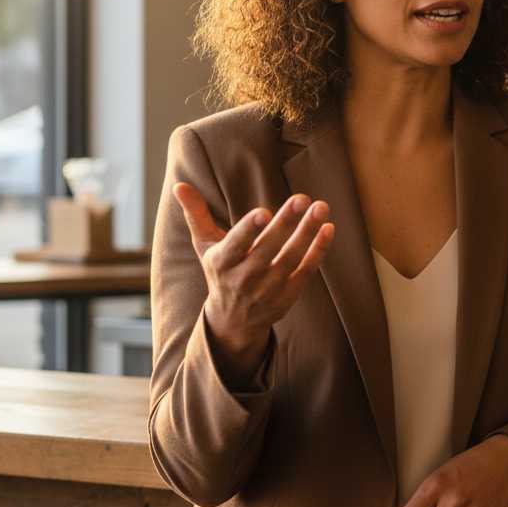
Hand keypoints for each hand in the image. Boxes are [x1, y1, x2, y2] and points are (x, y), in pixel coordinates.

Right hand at [173, 183, 334, 380]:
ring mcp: (267, 290)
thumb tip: (179, 185)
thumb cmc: (220, 271)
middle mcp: (243, 279)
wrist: (232, 321)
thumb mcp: (205, 245)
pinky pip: (306, 272)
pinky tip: (328, 228)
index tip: (264, 211)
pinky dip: (318, 252)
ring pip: (290, 259)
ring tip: (321, 207)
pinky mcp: (287, 296)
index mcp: (221, 263)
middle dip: (285, 223)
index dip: (249, 230)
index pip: (235, 245)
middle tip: (302, 198)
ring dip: (307, 233)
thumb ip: (196, 214)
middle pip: (267, 249)